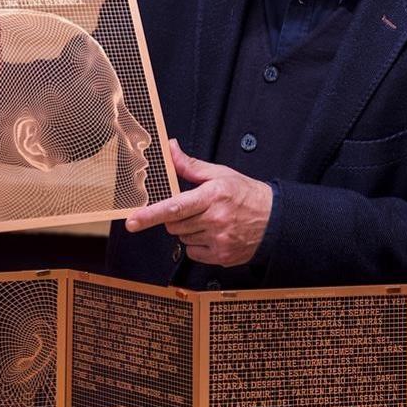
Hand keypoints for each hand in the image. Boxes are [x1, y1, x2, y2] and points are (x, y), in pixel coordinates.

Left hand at [125, 139, 272, 267]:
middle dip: (175, 217)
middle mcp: (215, 219)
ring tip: (208, 221)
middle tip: (193, 209)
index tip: (132, 221)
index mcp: (212, 195)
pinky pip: (193, 252)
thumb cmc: (246, 194)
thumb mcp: (220, 174)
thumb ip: (190, 165)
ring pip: (182, 238)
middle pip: (173, 224)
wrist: (274, 219)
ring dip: (188, 230)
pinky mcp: (221, 256)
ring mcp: (218, 240)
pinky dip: (197, 245)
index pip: (175, 207)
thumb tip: (171, 149)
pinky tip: (212, 234)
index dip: (150, 215)